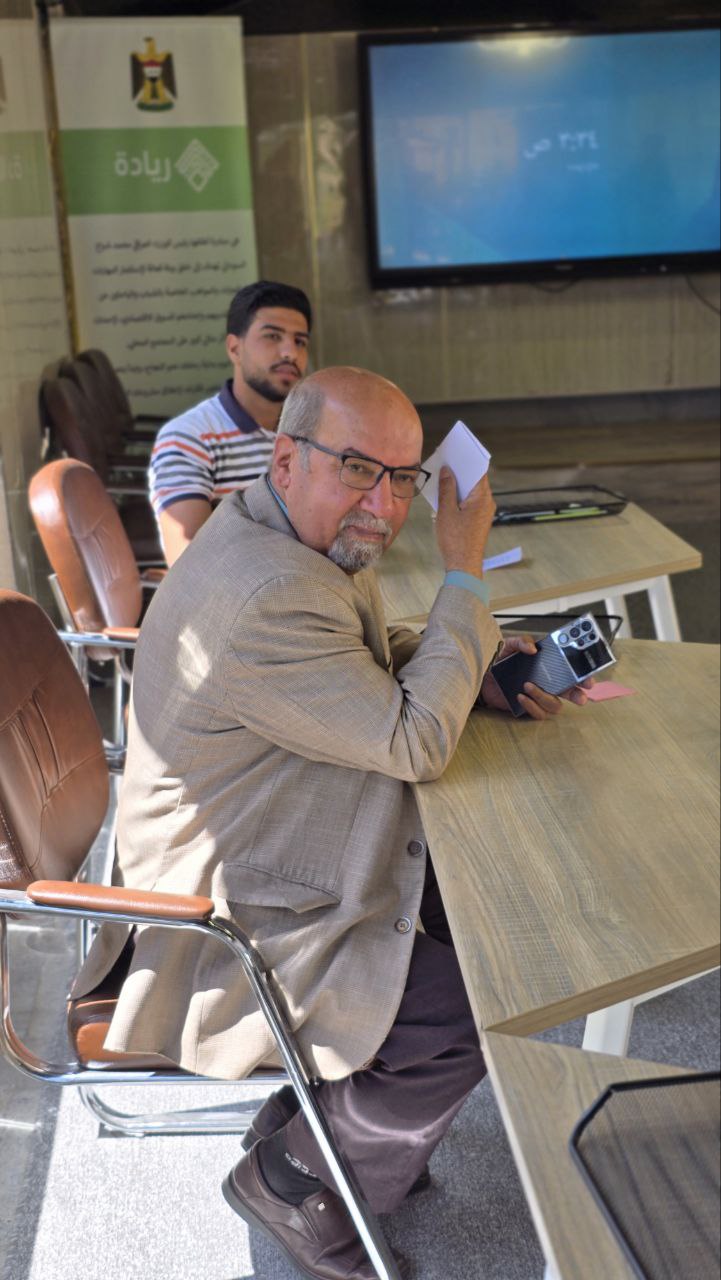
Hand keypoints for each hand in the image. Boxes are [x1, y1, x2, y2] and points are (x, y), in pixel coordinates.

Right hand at [435, 468, 495, 576]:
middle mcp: (487, 503)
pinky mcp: (479, 520)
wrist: (463, 566)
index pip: (478, 471)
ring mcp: (485, 512)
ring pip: (472, 491)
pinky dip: (460, 496)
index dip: (467, 460)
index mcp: (482, 498)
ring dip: (459, 485)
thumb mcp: (446, 511)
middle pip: (475, 480)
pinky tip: (446, 495)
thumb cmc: (455, 540)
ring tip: (442, 477)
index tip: (457, 451)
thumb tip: (447, 471)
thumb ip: (447, 488)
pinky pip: (470, 502)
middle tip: (445, 462)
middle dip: (460, 471)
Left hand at [480, 635, 594, 720]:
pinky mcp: (527, 707)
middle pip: (571, 693)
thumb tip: (533, 649)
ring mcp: (538, 697)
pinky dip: (531, 706)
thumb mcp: (509, 645)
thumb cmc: (499, 660)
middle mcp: (547, 684)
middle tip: (579, 697)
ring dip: (544, 697)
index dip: (583, 677)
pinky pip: (537, 713)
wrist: (481, 675)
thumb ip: (521, 642)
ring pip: (554, 705)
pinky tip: (520, 696)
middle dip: (578, 695)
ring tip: (527, 685)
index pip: (572, 673)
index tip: (589, 680)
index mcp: (549, 668)